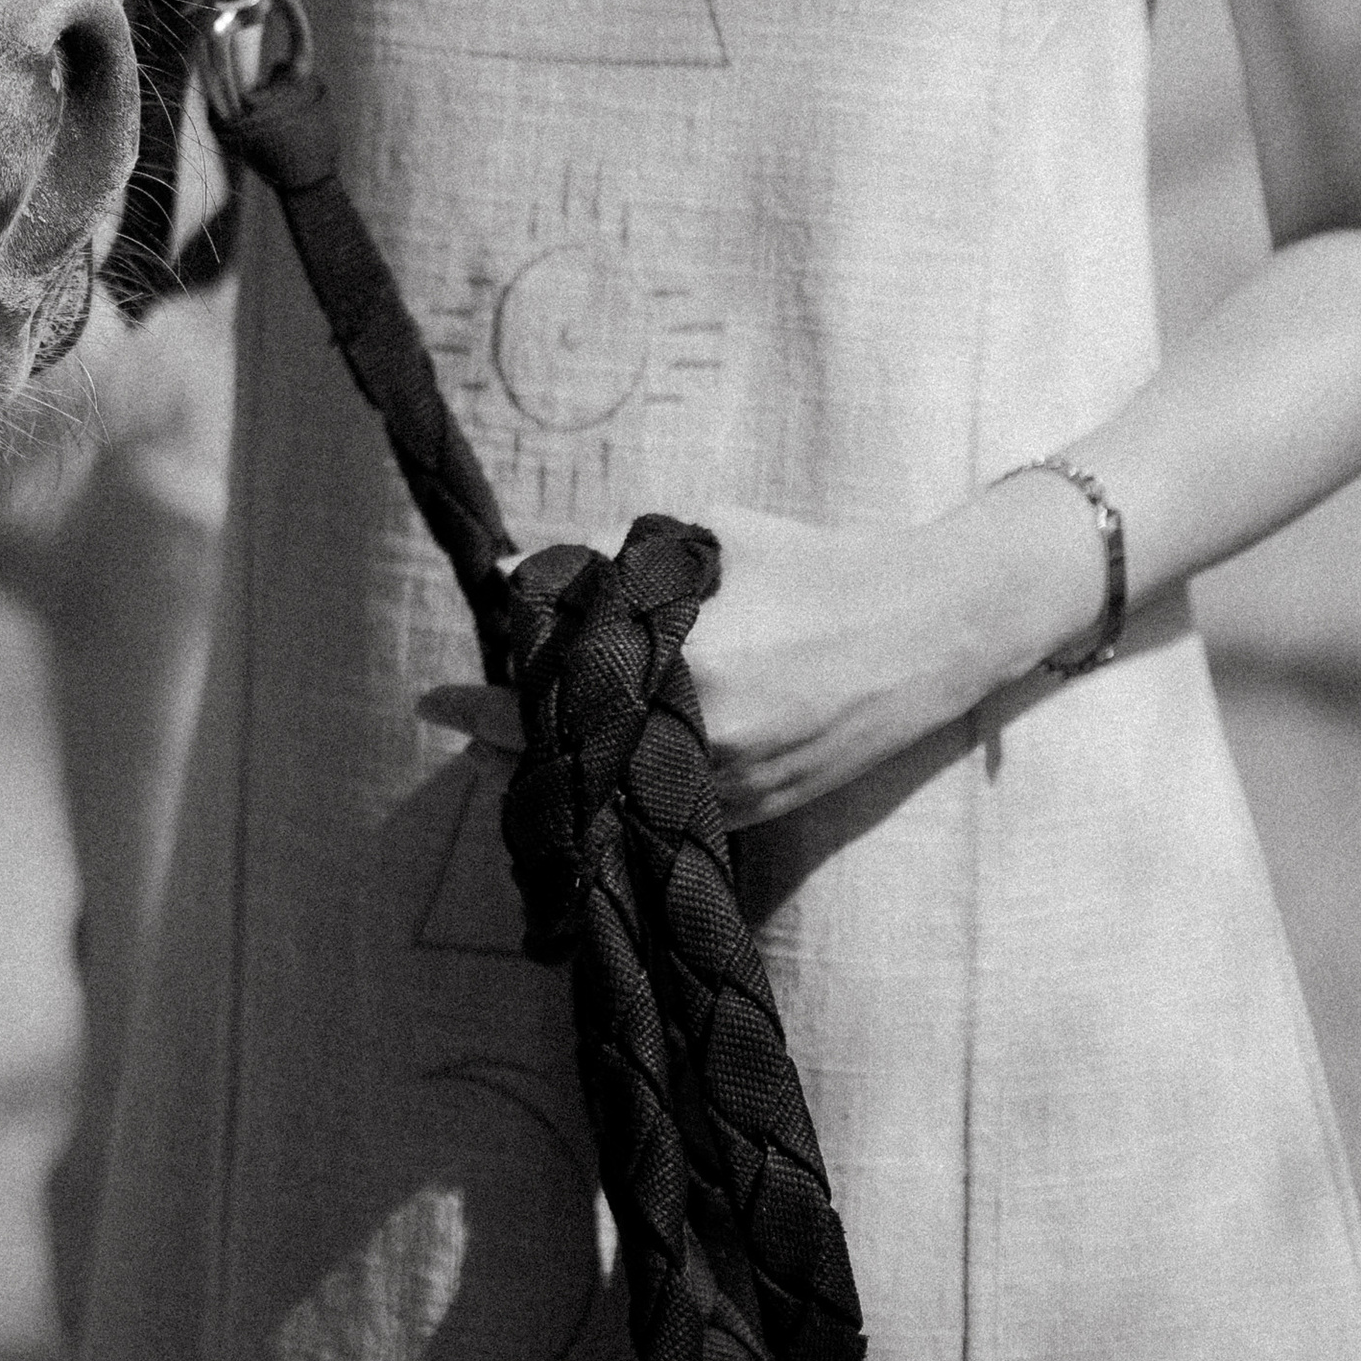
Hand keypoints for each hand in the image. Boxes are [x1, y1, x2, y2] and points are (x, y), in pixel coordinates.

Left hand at [421, 498, 1018, 836]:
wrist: (927, 633)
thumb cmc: (812, 565)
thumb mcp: (707, 541)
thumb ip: (613, 561)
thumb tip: (522, 578)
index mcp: (685, 667)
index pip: (558, 696)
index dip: (489, 697)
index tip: (433, 698)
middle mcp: (701, 743)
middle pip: (571, 760)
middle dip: (512, 739)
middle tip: (458, 716)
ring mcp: (728, 791)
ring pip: (612, 795)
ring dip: (566, 768)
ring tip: (521, 738)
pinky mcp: (751, 818)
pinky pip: (662, 810)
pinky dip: (624, 788)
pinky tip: (602, 761)